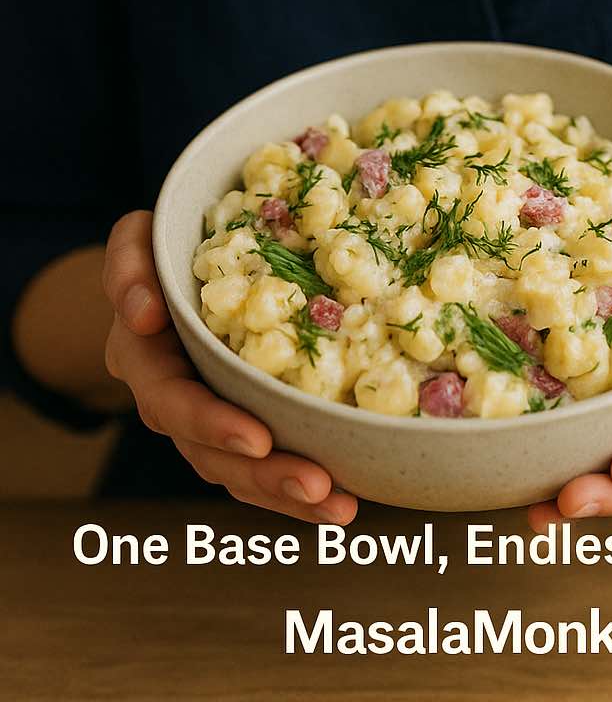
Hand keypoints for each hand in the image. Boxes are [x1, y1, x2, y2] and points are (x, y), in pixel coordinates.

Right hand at [103, 211, 356, 524]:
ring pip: (242, 472)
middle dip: (264, 475)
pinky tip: (346, 498)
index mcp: (147, 361)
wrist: (180, 270)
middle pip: (213, 454)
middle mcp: (176, 401)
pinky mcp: (245, 422)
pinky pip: (266, 464)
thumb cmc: (163, 250)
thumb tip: (143, 314)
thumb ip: (128, 265)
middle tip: (318, 486)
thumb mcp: (136, 241)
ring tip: (340, 506)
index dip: (210, 423)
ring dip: (288, 495)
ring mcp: (210, 419)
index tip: (255, 438)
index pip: (172, 402)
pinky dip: (299, 488)